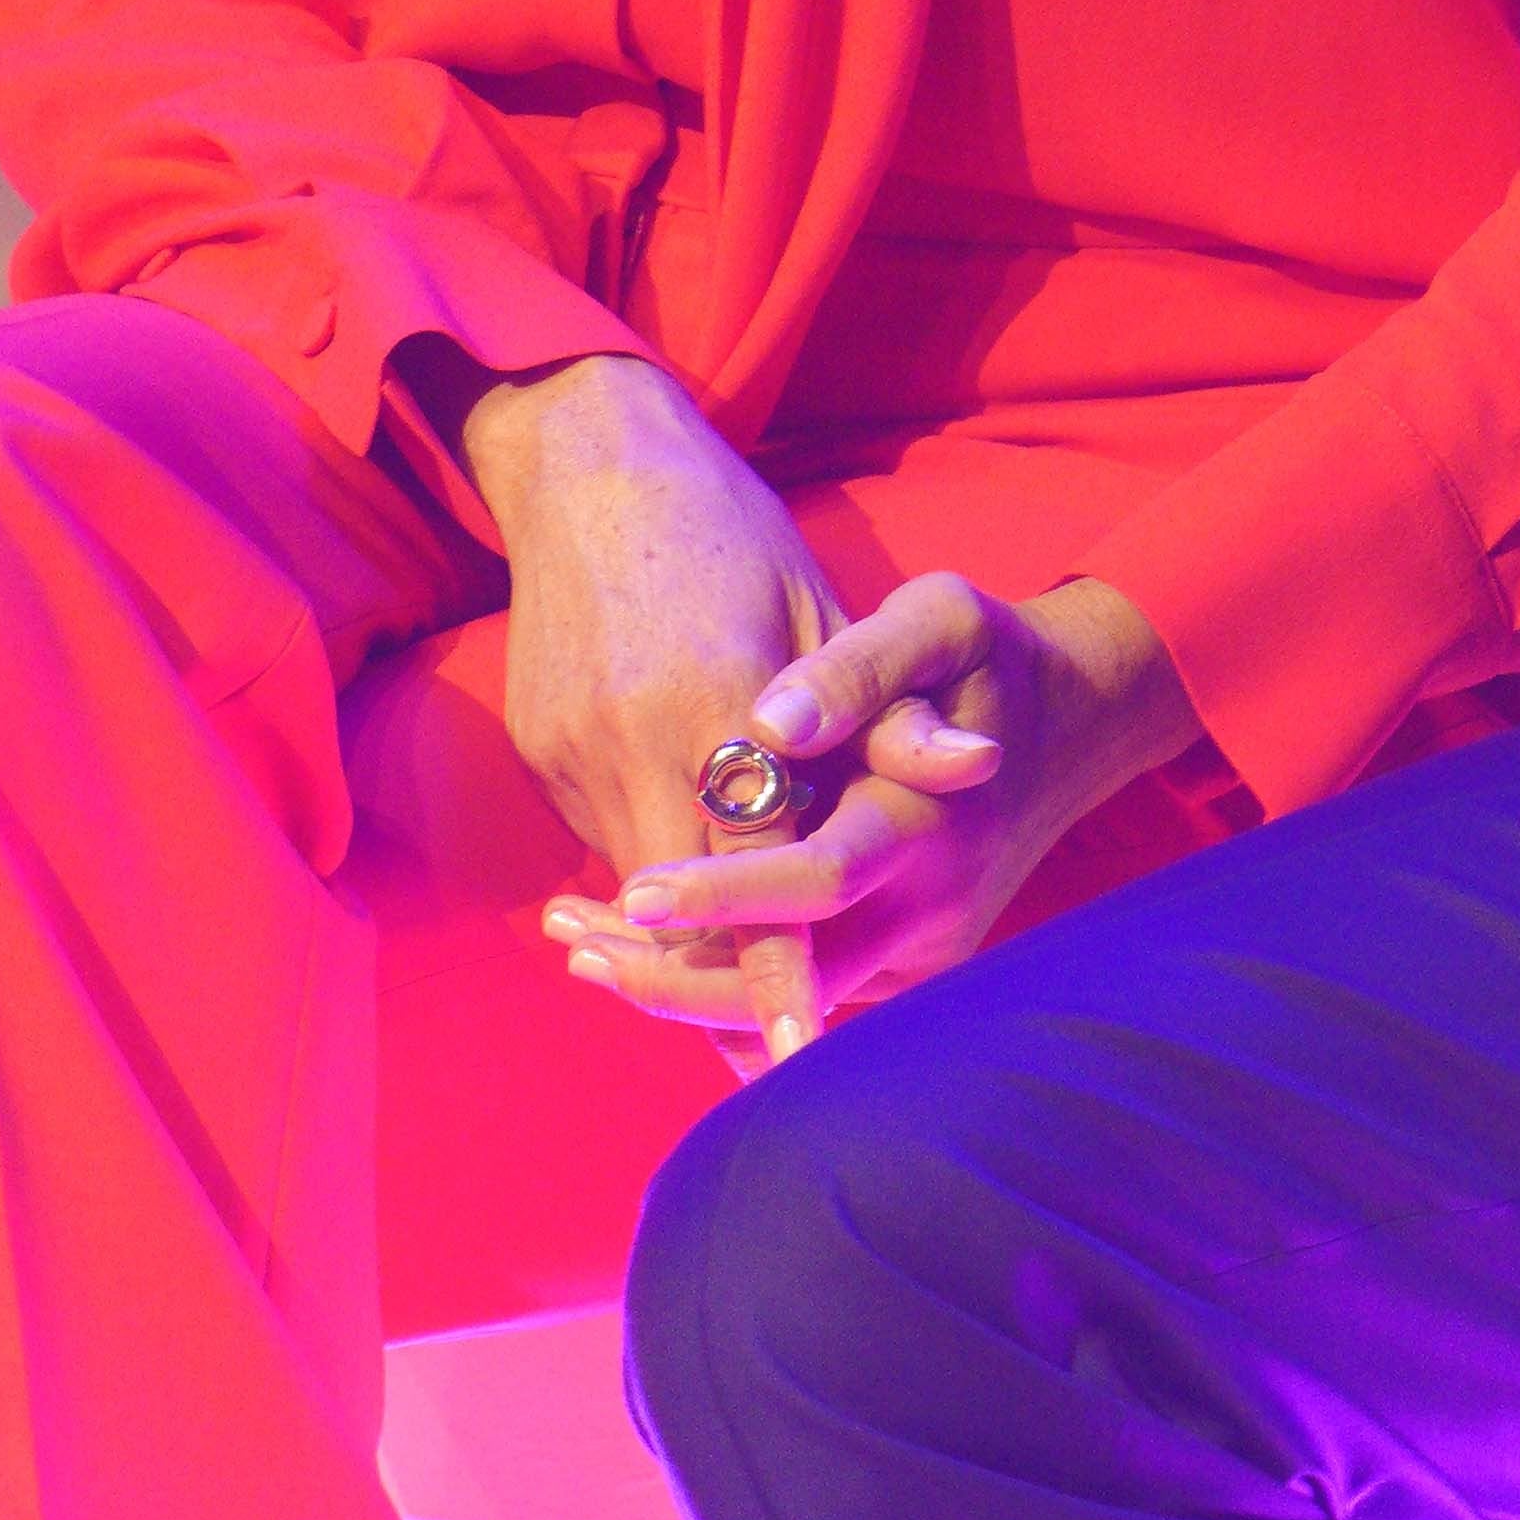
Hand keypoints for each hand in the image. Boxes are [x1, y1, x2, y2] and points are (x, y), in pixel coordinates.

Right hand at [462, 352, 843, 1059]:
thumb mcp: (825, 607)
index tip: (801, 1052)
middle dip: (728, 978)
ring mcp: (573, 752)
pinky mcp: (539, 751)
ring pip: (635, 885)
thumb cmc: (732, 534)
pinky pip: (603, 837)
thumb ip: (888, 712)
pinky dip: (652, 866)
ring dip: (687, 931)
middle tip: (778, 1050)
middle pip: (682, 909)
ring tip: (738, 986)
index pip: (755, 869)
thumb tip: (980, 770)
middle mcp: (634, 743)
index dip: (779, 967)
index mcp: (720, 705)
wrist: (588, 468)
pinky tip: (687, 871)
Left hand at [558, 571, 1198, 1031]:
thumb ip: (858, 669)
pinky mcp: (906, 963)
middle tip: (570, 941)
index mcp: (929, 821)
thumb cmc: (987, 658)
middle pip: (788, 983)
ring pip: (787, 1002)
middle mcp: (929, 909)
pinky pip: (805, 988)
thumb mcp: (939, 622)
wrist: (1072, 720)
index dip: (721, 896)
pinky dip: (723, 978)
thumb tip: (771, 721)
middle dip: (669, 976)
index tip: (627, 895)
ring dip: (680, 985)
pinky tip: (642, 946)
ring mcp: (921, 950)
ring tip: (578, 946)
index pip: (816, 881)